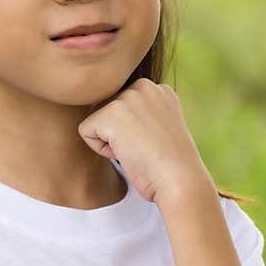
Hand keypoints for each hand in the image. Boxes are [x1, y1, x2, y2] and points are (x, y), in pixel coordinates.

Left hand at [77, 78, 212, 204]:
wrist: (180, 180)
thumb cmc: (171, 165)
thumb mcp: (160, 128)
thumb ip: (140, 115)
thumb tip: (114, 117)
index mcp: (158, 89)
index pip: (122, 108)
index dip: (133, 133)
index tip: (155, 143)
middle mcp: (143, 86)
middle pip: (106, 111)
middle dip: (120, 135)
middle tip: (146, 148)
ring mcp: (127, 96)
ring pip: (96, 121)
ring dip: (112, 142)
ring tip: (139, 150)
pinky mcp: (111, 112)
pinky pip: (86, 132)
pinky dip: (102, 150)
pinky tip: (127, 153)